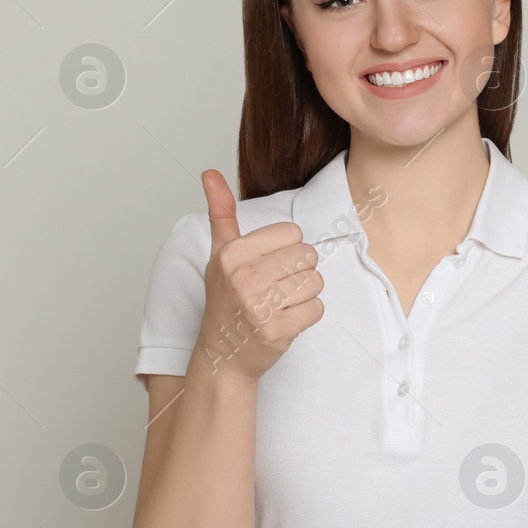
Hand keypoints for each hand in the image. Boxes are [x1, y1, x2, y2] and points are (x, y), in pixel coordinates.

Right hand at [195, 169, 324, 382]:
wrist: (223, 354)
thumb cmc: (226, 300)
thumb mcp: (220, 254)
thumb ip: (221, 214)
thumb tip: (210, 173)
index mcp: (232, 253)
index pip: (293, 233)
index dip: (288, 250)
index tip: (269, 267)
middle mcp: (243, 277)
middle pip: (308, 257)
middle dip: (300, 273)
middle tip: (277, 289)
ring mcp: (259, 305)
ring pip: (316, 282)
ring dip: (305, 295)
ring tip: (280, 304)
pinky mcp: (276, 330)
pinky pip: (317, 309)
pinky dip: (307, 316)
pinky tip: (285, 320)